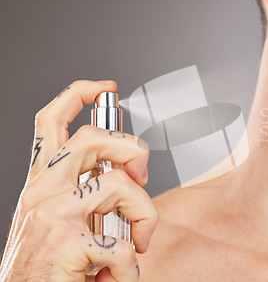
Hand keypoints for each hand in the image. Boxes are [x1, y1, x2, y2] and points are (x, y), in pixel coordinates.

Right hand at [0, 80, 157, 280]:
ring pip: (118, 184)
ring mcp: (52, 214)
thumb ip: (87, 192)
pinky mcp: (65, 243)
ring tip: (139, 241)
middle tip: (142, 178)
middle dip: (132, 149)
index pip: (51, 121)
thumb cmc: (51, 266)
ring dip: (144, 214)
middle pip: (92, 138)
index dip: (79, 94)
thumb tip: (129, 173)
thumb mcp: (61, 219)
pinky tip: (120, 275)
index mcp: (42, 182)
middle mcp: (42, 191)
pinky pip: (120, 244)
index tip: (106, 86)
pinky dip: (131, 265)